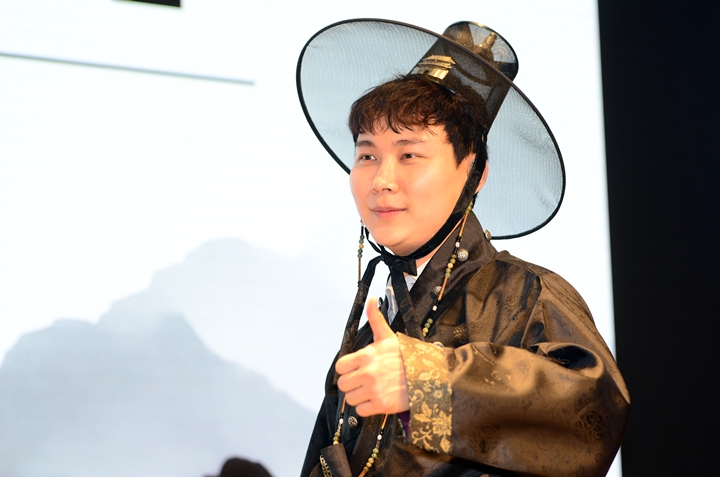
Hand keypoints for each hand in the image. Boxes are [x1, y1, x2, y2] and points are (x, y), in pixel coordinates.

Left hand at [336, 297, 408, 415]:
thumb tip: (371, 299)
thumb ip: (375, 318)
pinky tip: (376, 399)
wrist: (428, 376)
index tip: (355, 370)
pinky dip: (366, 408)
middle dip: (351, 384)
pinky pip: (360, 411)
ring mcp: (374, 390)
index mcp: (367, 355)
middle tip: (362, 382)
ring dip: (358, 397)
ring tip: (370, 391)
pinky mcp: (381, 405)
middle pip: (343, 384)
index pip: (340, 367)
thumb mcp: (388, 337)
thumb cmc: (406, 357)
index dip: (346, 369)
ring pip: (350, 399)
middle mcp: (368, 373)